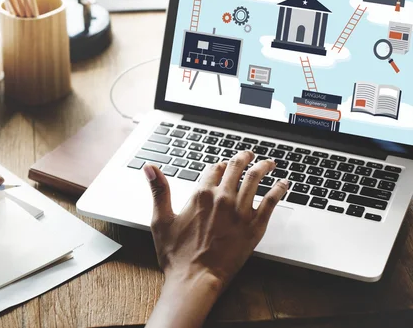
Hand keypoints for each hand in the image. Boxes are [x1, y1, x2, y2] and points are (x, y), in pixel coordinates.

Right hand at [144, 151, 288, 327]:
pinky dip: (279, 189)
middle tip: (249, 155)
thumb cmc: (176, 255)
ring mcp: (240, 212)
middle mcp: (222, 198)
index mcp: (201, 195)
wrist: (195, 279)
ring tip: (269, 163)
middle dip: (243, 158)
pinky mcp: (254, 226)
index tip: (222, 165)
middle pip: (236, 168)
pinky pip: (271, 201)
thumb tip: (149, 167)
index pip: (213, 169)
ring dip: (263, 167)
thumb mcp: (161, 219)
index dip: (218, 165)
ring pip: (255, 179)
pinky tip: (284, 184)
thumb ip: (159, 190)